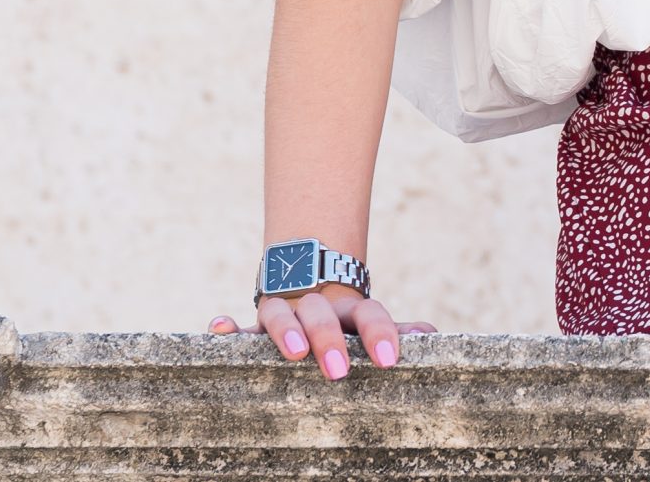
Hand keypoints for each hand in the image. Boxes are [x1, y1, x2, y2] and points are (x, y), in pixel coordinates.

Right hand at [208, 284, 436, 378]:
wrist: (313, 279)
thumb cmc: (346, 321)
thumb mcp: (370, 325)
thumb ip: (396, 331)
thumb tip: (431, 334)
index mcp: (351, 310)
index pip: (370, 315)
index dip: (381, 335)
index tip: (389, 361)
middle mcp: (317, 306)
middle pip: (322, 314)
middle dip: (330, 339)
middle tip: (337, 370)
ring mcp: (284, 310)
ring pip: (280, 312)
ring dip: (286, 330)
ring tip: (294, 353)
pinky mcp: (255, 320)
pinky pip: (239, 321)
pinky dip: (228, 325)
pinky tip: (218, 328)